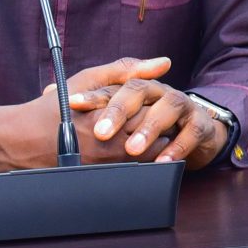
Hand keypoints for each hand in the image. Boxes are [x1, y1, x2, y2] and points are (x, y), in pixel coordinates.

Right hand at [0, 56, 176, 173]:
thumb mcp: (86, 82)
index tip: (158, 105)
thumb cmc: (53, 108)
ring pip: (147, 158)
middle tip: (159, 121)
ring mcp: (104, 166)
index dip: (158, 108)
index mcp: (107, 117)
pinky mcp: (99, 179)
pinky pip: (131, 172)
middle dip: (159, 128)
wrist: (19, 142)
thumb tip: (164, 62)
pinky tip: (130, 152)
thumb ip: (125, 71)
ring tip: (144, 135)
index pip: (152, 113)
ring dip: (151, 146)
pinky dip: (137, 162)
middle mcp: (107, 145)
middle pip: (153, 137)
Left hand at [67, 56, 228, 167]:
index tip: (72, 104)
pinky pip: (190, 133)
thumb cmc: (150, 120)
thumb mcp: (117, 113)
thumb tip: (47, 91)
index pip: (112, 86)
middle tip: (102, 133)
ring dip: (150, 127)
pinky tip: (161, 160)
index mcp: (136, 87)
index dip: (93, 95)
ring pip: (168, 107)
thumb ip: (84, 104)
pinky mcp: (199, 124)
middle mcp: (159, 91)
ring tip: (132, 149)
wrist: (197, 131)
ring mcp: (182, 106)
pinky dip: (177, 146)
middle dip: (120, 110)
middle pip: (139, 91)